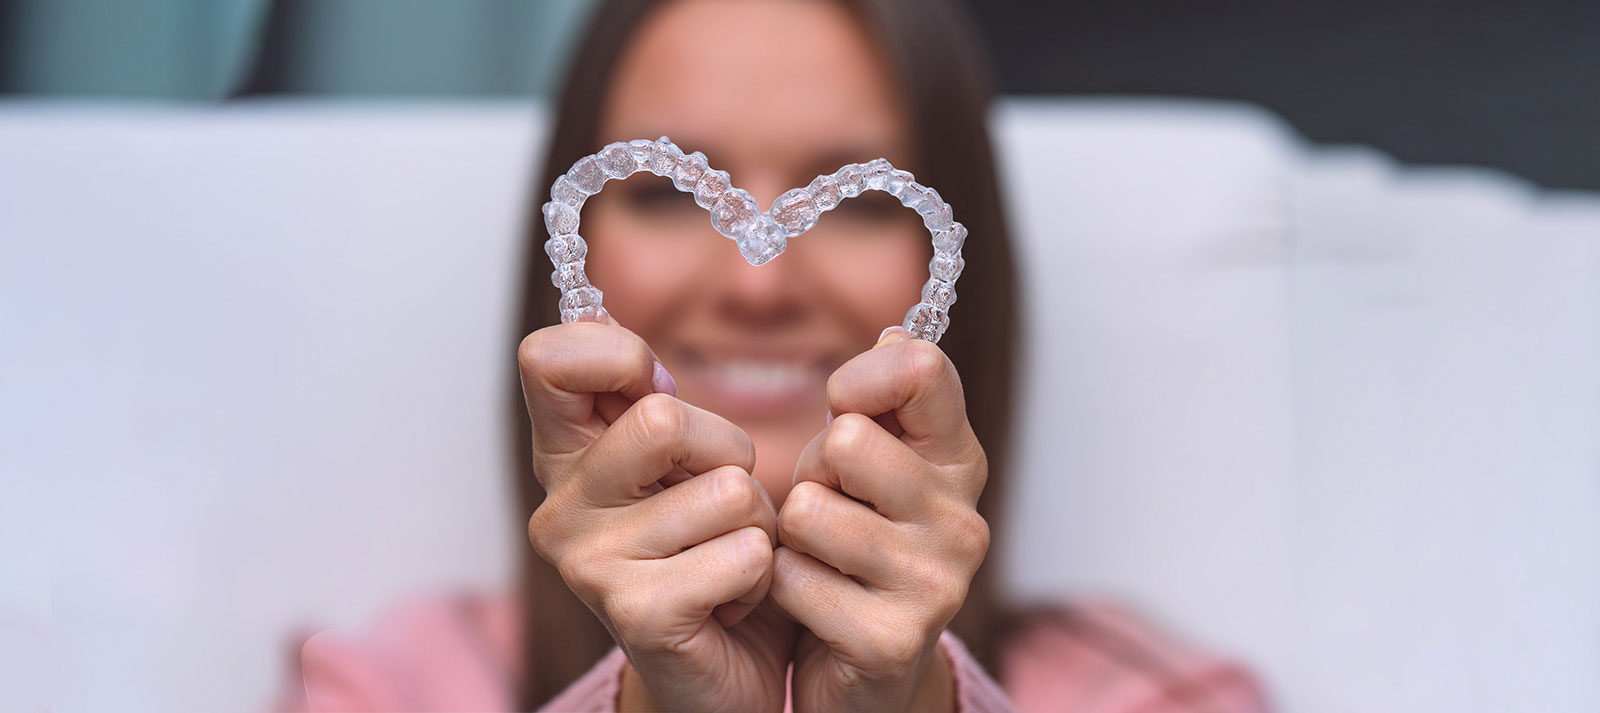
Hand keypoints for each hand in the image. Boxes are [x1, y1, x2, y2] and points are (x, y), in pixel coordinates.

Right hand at [518, 319, 793, 712]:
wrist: (735, 674)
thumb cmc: (718, 553)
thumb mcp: (689, 460)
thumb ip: (656, 398)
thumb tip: (624, 339)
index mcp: (567, 455)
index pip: (549, 358)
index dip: (618, 356)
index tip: (658, 391)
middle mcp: (560, 507)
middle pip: (663, 416)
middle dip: (730, 454)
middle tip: (722, 505)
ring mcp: (588, 564)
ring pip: (726, 489)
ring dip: (758, 525)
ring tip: (731, 559)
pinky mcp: (634, 614)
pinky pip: (742, 553)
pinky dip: (763, 575)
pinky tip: (734, 602)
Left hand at [771, 327, 990, 712]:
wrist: (857, 669)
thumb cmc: (853, 545)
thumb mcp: (865, 464)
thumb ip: (880, 401)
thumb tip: (896, 332)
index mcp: (959, 462)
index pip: (921, 369)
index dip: (859, 380)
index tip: (843, 410)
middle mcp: (963, 519)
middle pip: (847, 441)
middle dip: (813, 474)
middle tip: (827, 513)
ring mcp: (935, 584)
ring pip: (807, 511)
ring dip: (790, 537)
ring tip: (817, 558)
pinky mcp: (891, 639)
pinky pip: (789, 577)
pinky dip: (778, 588)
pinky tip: (810, 604)